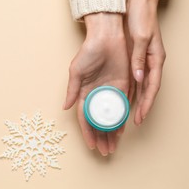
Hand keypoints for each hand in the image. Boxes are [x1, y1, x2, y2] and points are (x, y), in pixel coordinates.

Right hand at [63, 13, 129, 155]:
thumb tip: (65, 107)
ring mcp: (110, 91)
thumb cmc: (89, 51)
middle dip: (101, 137)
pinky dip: (123, 118)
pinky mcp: (123, 86)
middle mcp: (97, 94)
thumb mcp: (76, 71)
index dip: (87, 132)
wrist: (107, 37)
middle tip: (105, 151)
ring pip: (111, 117)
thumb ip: (72, 89)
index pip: (85, 118)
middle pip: (99, 121)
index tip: (91, 145)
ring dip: (112, 132)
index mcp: (84, 92)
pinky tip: (123, 130)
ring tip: (113, 146)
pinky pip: (123, 106)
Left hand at [125, 0, 165, 125]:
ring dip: (135, 101)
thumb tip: (139, 78)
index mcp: (156, 59)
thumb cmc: (141, 17)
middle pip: (147, 90)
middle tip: (135, 122)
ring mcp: (143, 60)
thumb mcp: (141, 37)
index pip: (152, 87)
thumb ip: (139, 58)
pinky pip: (134, 78)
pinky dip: (129, 89)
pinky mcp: (136, 57)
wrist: (138, 2)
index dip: (146, 104)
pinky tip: (122, 97)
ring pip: (140, 86)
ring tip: (128, 115)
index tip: (140, 118)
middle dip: (141, 108)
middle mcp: (151, 62)